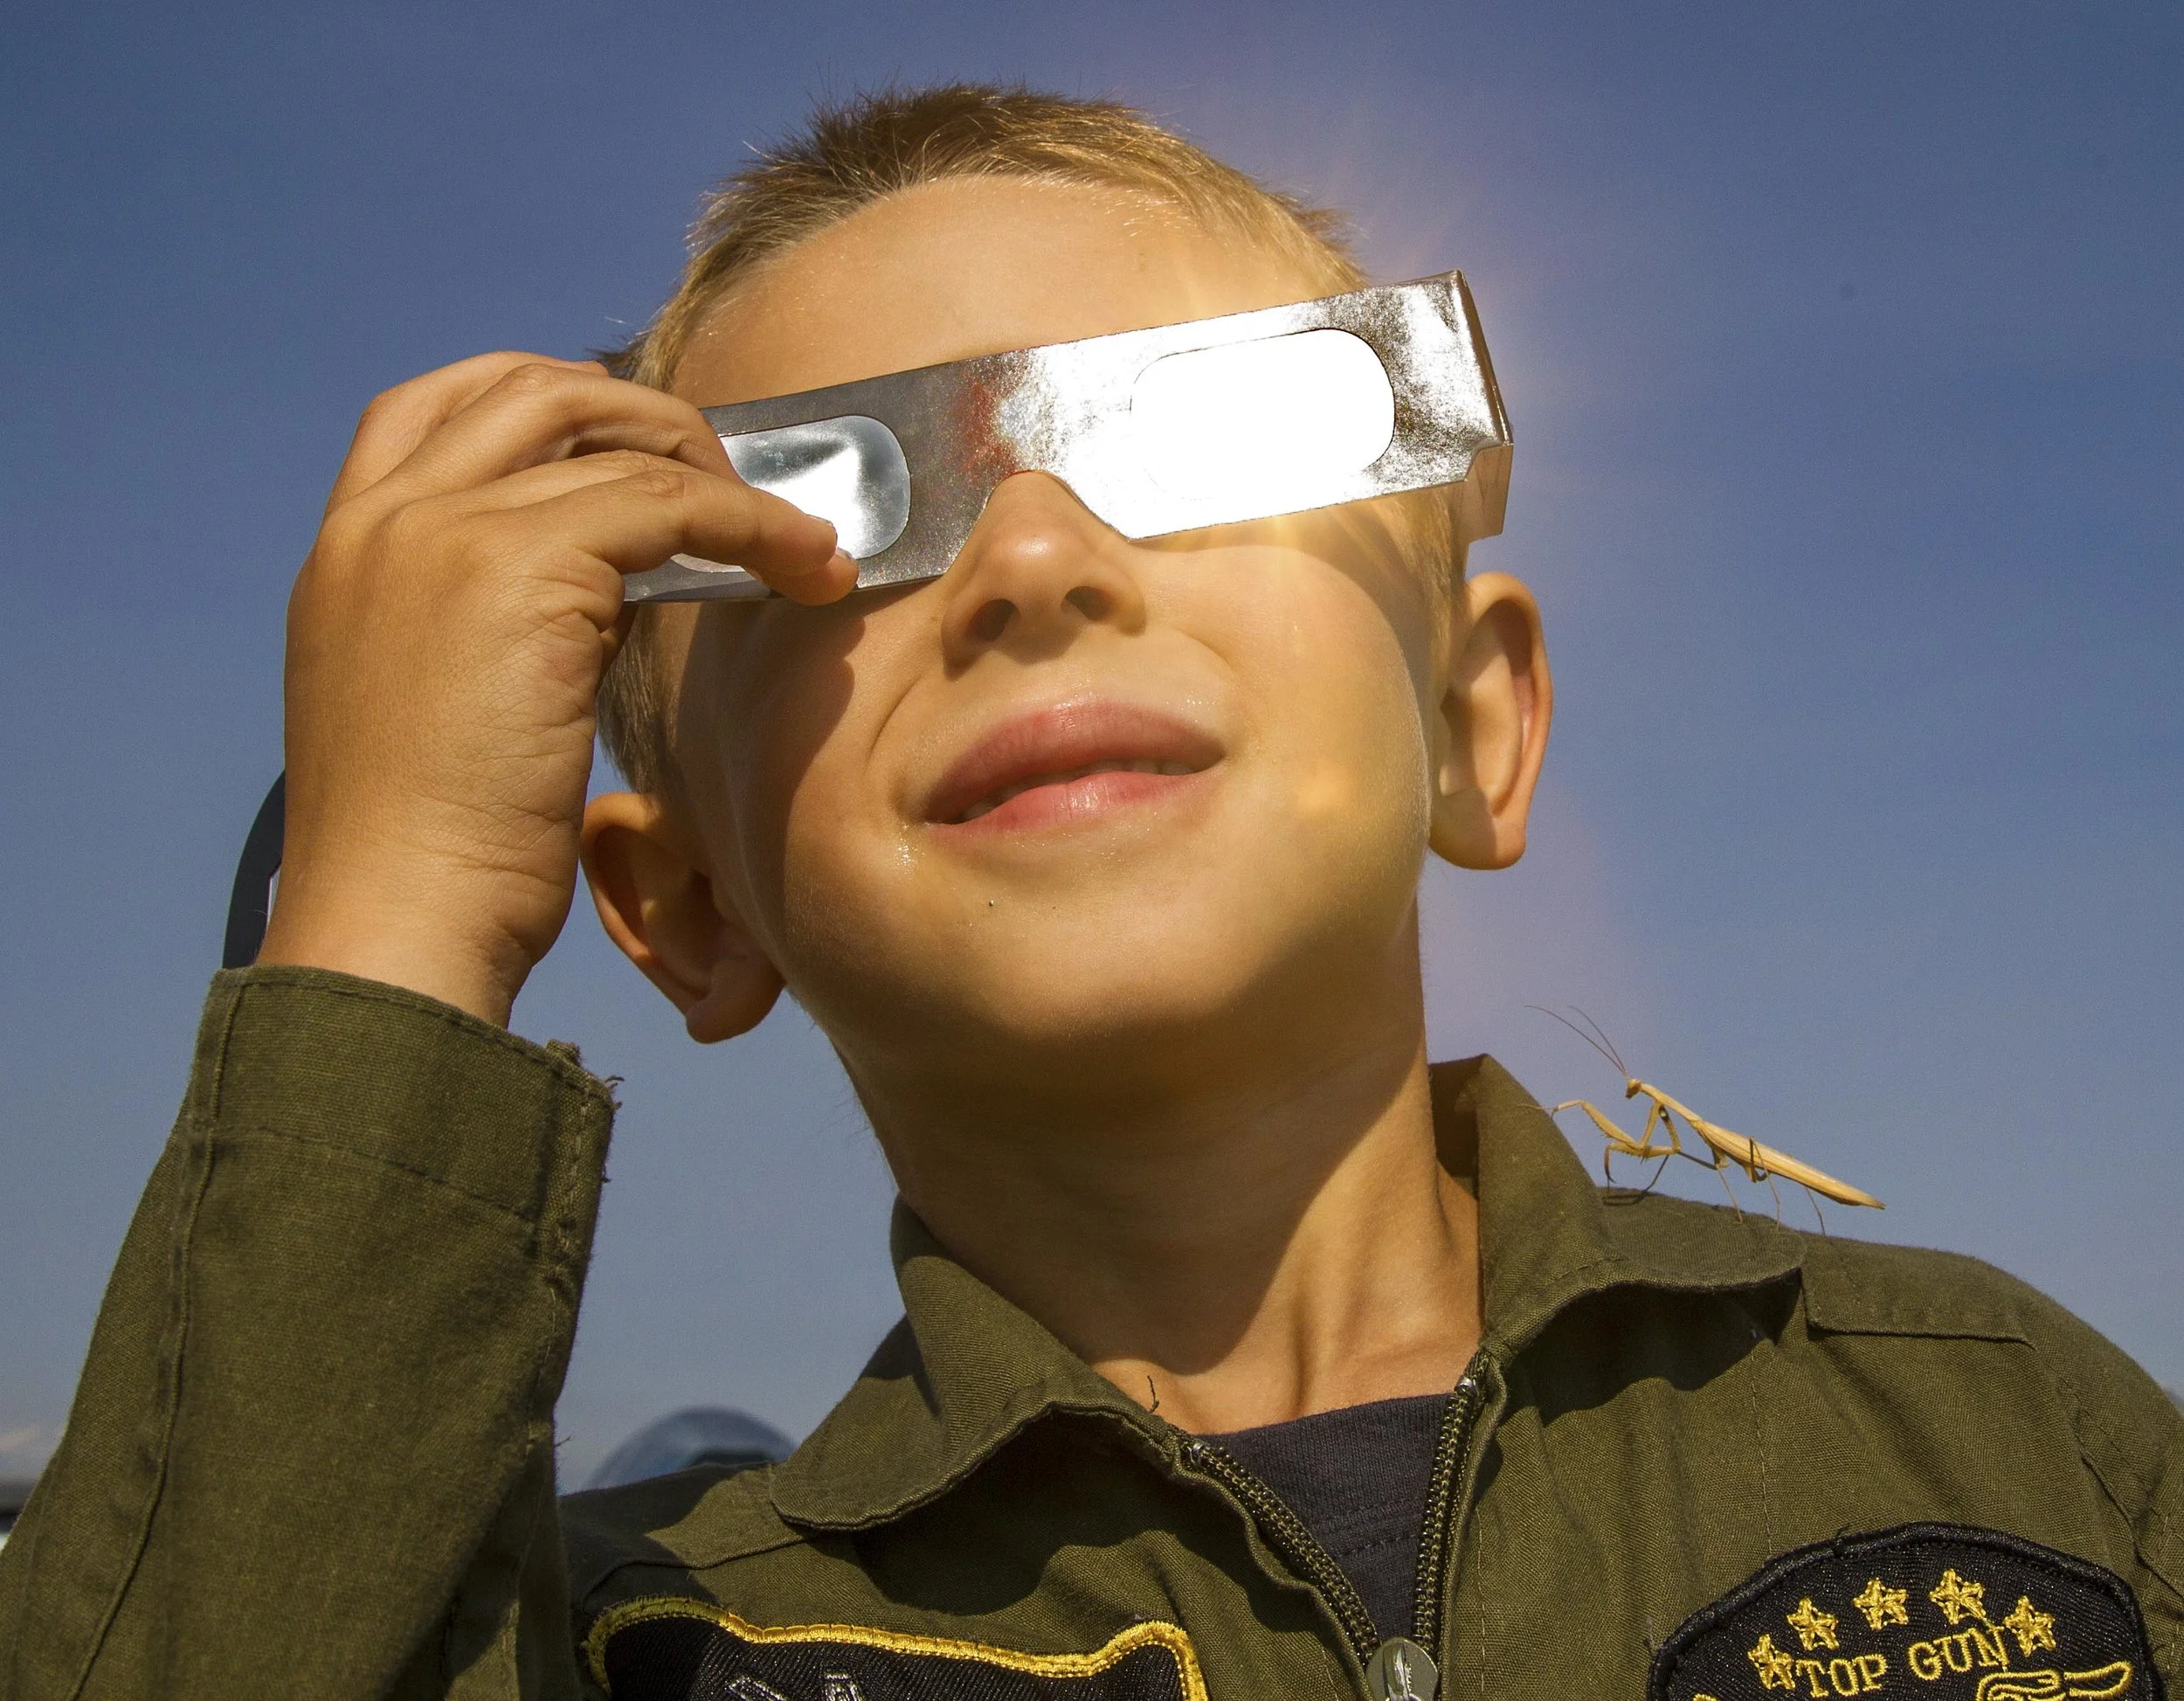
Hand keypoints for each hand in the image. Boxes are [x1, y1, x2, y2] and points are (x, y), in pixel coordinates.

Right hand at [257, 354, 851, 1024]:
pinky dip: (751, 524)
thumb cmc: (435, 851)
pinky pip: (667, 504)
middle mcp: (382, 520)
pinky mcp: (515, 567)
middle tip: (726, 486)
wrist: (401, 920)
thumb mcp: (435, 699)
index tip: (630, 443)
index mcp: (346, 548)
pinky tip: (806, 569)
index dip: (544, 398)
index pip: (433, 405)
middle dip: (644, 419)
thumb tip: (604, 579)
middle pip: (527, 388)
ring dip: (721, 478)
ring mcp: (440, 532)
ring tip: (794, 541)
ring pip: (612, 446)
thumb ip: (492, 616)